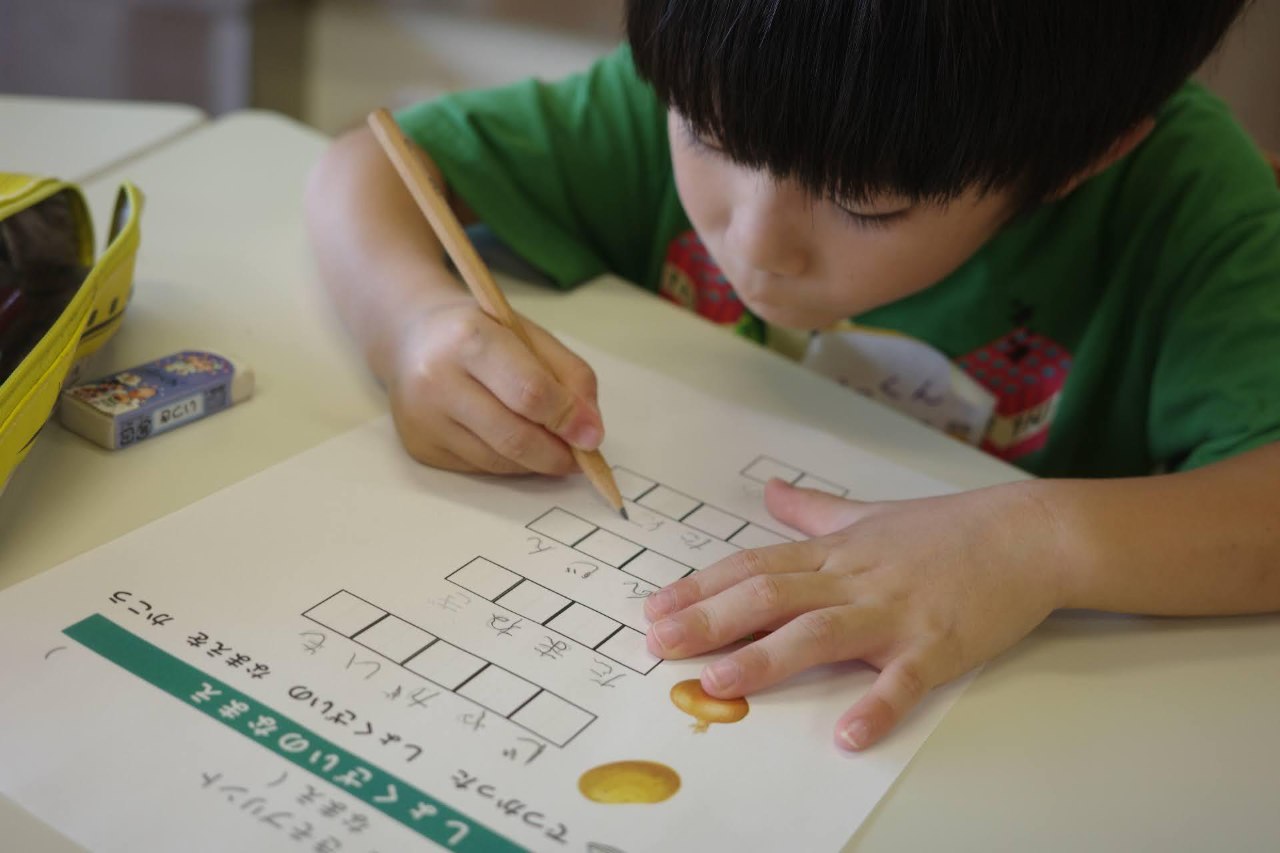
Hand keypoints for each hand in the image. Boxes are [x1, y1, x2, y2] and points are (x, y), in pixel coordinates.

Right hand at [387, 297, 602, 474]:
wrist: (412, 337)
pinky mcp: (419, 446)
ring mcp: (423, 418)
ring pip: (499, 460)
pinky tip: (509, 439)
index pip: (529, 392)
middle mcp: (437, 379)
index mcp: (470, 338)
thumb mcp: (530, 334)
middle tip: (580, 457)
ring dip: (536, 461)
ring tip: (550, 445)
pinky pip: (480, 468)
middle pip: (513, 436)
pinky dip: (508, 462)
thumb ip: (570, 376)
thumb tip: (589, 433)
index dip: (567, 419)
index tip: (592, 436)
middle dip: (557, 454)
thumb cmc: (481, 333)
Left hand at [644, 478, 1065, 749]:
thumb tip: (772, 491)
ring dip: (764, 658)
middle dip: (708, 620)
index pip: (754, 567)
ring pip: (819, 633)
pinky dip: (876, 705)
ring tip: (716, 683)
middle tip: (658, 644)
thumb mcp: (870, 512)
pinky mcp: (938, 644)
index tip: (656, 608)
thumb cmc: (948, 528)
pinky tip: (848, 734)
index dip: (702, 588)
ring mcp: (894, 612)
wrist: (1027, 534)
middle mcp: (853, 579)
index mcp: (835, 553)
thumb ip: (813, 510)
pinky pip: (903, 679)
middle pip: (769, 597)